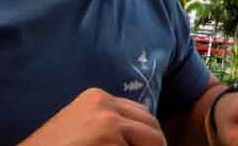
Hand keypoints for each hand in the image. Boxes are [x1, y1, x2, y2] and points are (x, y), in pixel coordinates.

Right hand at [19, 87, 166, 145]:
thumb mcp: (82, 130)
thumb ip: (109, 126)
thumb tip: (146, 138)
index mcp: (97, 97)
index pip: (141, 114)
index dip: (148, 137)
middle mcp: (104, 103)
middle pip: (151, 126)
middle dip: (155, 145)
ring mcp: (108, 121)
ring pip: (151, 141)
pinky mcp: (109, 139)